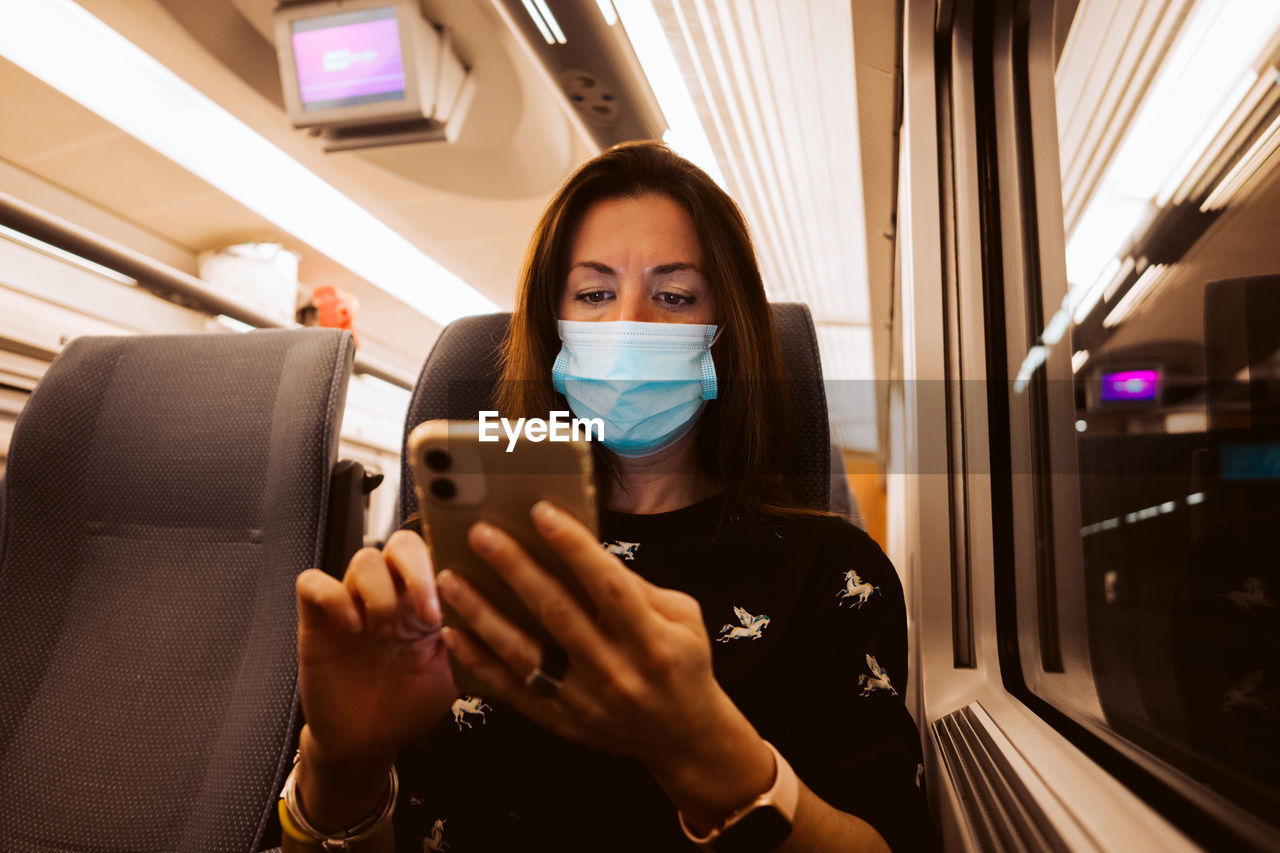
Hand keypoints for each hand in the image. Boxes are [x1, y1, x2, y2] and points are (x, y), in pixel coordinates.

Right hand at [295, 530, 456, 767]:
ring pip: (364, 559)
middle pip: (402, 543)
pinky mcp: (316, 621)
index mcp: (425, 602)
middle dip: (417, 571)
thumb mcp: (450, 673)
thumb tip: (492, 613)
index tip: (457, 600)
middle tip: (425, 614)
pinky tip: (352, 627)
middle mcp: (390, 595)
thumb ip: (468, 640)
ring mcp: (353, 604)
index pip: (437, 551)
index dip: (448, 565)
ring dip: (380, 593)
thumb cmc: (408, 706)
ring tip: (384, 632)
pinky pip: (312, 583)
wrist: (366, 743)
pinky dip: (333, 597)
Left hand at [436, 501, 774, 818]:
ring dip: (482, 613)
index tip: (540, 512)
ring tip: (451, 578)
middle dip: (515, 569)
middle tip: (481, 533)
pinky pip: (512, 689)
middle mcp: (615, 671)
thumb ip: (636, 586)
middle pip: (557, 612)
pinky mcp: (561, 720)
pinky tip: (454, 633)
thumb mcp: (683, 618)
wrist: (685, 739)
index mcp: (651, 639)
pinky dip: (479, 662)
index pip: (607, 586)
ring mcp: (584, 700)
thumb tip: (584, 550)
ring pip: (524, 652)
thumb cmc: (683, 664)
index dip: (574, 547)